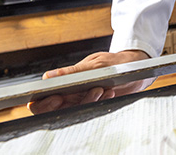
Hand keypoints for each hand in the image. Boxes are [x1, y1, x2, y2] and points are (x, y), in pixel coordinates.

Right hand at [27, 49, 149, 114]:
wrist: (135, 68)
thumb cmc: (113, 63)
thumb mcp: (94, 64)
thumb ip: (72, 72)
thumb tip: (48, 76)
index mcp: (63, 82)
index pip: (40, 98)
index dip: (42, 103)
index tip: (57, 98)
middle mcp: (69, 94)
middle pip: (53, 110)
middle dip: (69, 105)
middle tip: (91, 92)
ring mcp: (81, 101)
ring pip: (74, 112)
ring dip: (89, 102)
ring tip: (102, 88)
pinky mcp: (94, 107)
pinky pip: (90, 111)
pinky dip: (100, 103)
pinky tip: (109, 92)